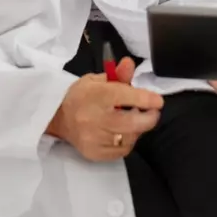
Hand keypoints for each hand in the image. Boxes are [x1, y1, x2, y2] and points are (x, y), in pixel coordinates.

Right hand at [47, 57, 162, 160]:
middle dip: (149, 118)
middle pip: (131, 123)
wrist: (59, 118)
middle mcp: (93, 118)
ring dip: (137, 129)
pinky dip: (128, 142)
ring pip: (129, 138)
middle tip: (153, 112)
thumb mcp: (96, 80)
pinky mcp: (94, 153)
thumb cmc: (82, 96)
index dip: (146, 99)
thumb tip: (130, 63)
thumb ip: (117, 74)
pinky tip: (123, 133)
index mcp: (95, 95)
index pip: (124, 97)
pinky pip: (122, 151)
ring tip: (134, 120)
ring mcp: (93, 138)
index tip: (158, 101)